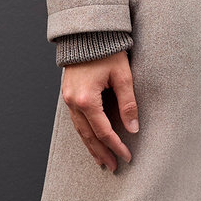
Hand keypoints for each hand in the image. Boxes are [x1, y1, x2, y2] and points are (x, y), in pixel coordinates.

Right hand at [61, 49, 139, 172]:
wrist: (87, 33)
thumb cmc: (107, 51)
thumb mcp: (122, 76)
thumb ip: (128, 103)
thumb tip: (133, 128)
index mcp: (86, 99)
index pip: (103, 131)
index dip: (116, 145)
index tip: (127, 156)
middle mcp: (73, 101)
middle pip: (88, 135)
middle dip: (101, 152)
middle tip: (113, 167)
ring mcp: (67, 98)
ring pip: (80, 130)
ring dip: (91, 146)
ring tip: (101, 160)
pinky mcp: (68, 94)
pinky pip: (75, 120)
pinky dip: (84, 133)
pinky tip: (91, 139)